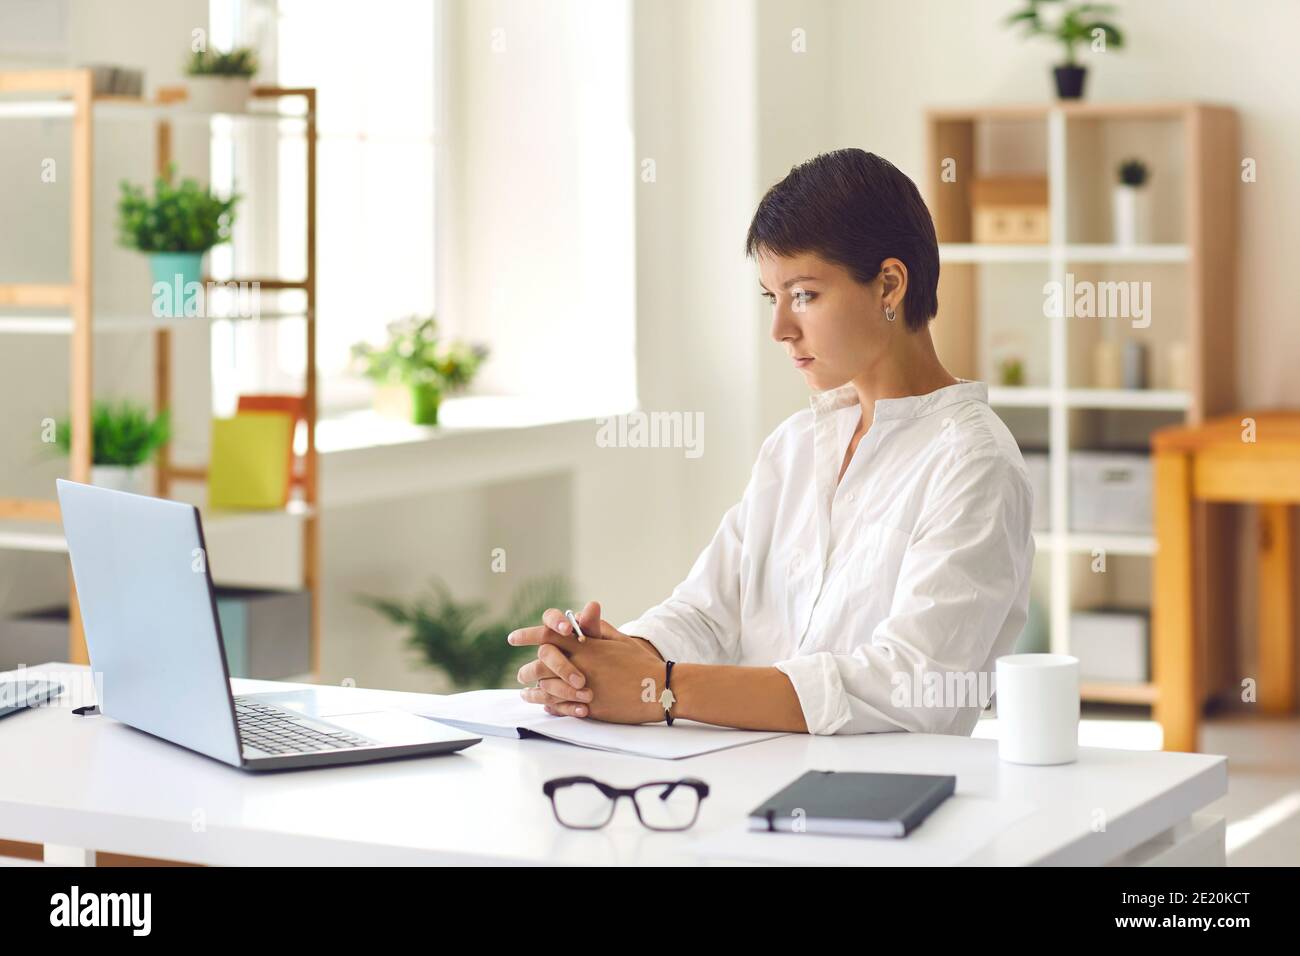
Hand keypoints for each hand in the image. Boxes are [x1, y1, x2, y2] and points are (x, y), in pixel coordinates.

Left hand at [510, 601, 664, 721]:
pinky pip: (561, 707)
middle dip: (527, 669)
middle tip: (520, 673)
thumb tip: (586, 611)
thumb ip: (598, 628)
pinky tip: (545, 705)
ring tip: (525, 693)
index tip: (512, 638)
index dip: (528, 634)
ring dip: (533, 691)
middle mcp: (581, 664)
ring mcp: (584, 687)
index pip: (550, 635)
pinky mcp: (590, 707)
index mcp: (586, 645)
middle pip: (541, 663)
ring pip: (547, 688)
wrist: (659, 688)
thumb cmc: (640, 662)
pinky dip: (550, 706)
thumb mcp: (619, 640)